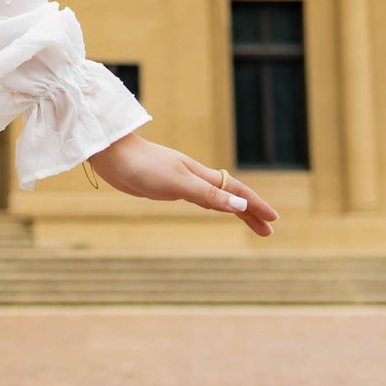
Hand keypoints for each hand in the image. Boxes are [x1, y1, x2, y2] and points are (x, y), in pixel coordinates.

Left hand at [86, 133, 278, 236]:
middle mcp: (194, 177)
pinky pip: (199, 198)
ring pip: (215, 197)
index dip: (255, 205)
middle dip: (250, 212)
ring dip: (234, 209)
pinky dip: (213, 205)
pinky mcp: (165, 186)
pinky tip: (212, 207)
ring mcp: (180, 181)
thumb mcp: (178, 184)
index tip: (273, 219)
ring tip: (248, 221)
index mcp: (200, 175)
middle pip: (230, 196)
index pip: (237, 192)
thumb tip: (241, 204)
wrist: (111, 154)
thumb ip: (209, 195)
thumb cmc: (143, 166)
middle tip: (268, 231)